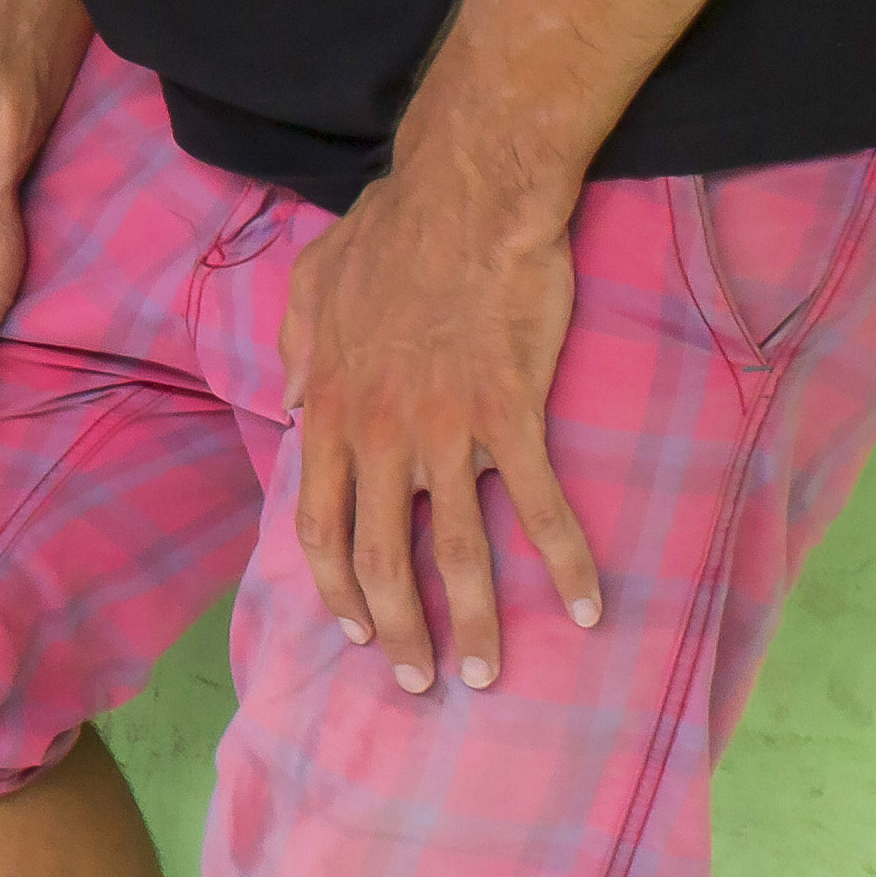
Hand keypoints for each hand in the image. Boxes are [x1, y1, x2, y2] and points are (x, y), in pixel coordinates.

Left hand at [279, 170, 604, 694]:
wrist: (464, 194)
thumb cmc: (392, 229)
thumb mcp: (313, 280)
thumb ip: (295, 346)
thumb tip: (289, 402)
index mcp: (333, 406)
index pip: (319, 523)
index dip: (336, 585)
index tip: (355, 627)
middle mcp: (380, 431)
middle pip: (380, 558)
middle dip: (396, 631)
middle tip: (417, 682)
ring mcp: (445, 428)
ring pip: (454, 550)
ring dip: (472, 623)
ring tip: (488, 673)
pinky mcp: (510, 414)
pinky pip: (538, 506)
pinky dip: (563, 563)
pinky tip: (586, 608)